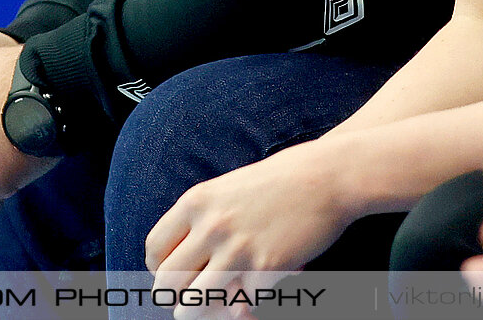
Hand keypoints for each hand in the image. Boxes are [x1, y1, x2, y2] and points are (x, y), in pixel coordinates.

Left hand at [146, 141, 352, 313]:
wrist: (326, 176)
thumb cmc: (279, 182)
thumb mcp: (228, 189)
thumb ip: (202, 219)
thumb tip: (183, 264)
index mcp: (197, 202)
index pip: (155, 249)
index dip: (160, 270)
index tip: (174, 276)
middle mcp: (211, 225)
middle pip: (167, 283)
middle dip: (176, 298)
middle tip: (192, 299)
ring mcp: (237, 248)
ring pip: (195, 305)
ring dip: (206, 312)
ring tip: (221, 307)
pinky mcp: (265, 268)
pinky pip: (245, 303)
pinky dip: (255, 298)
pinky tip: (269, 279)